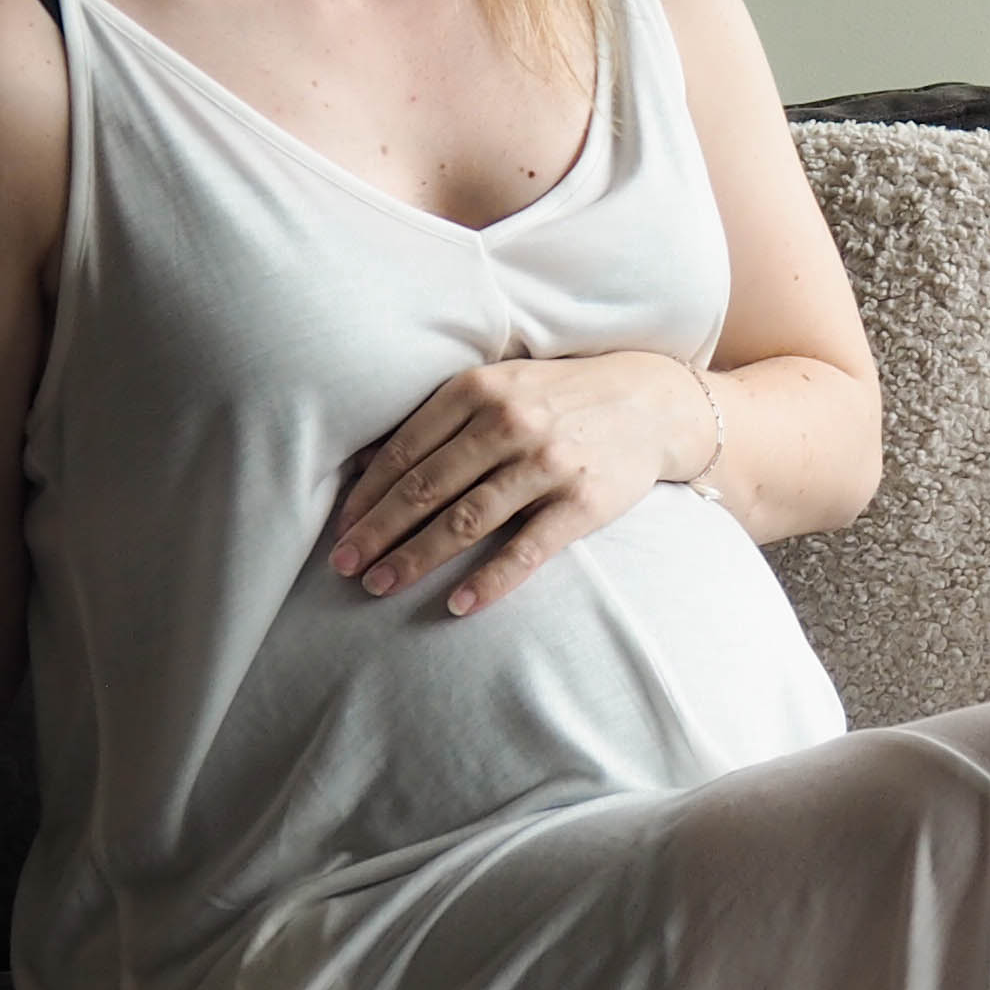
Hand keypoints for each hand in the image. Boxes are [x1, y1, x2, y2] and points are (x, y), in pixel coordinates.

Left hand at [332, 349, 715, 619]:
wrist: (650, 401)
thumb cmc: (558, 397)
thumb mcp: (499, 385)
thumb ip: (439, 418)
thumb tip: (364, 462)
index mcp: (479, 390)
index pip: (406, 451)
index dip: (367, 496)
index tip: (339, 531)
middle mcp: (509, 422)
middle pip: (426, 488)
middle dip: (377, 532)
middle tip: (343, 567)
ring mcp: (547, 463)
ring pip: (465, 520)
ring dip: (416, 558)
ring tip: (380, 585)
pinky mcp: (582, 501)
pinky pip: (526, 549)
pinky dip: (489, 580)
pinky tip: (458, 604)